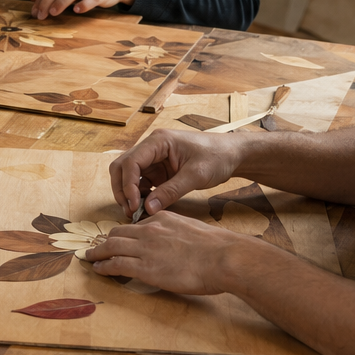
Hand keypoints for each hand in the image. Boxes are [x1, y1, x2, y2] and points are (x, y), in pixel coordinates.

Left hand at [85, 211, 259, 295]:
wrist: (223, 257)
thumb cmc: (217, 248)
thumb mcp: (193, 230)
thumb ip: (178, 232)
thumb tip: (176, 244)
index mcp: (163, 219)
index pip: (136, 225)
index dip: (125, 234)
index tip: (120, 240)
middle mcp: (150, 230)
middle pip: (118, 233)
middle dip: (106, 240)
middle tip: (98, 247)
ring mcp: (145, 248)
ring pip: (111, 246)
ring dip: (98, 252)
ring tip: (89, 257)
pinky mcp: (145, 267)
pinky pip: (116, 264)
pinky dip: (103, 266)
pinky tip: (97, 269)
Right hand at [108, 128, 244, 217]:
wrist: (232, 154)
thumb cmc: (217, 156)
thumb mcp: (196, 175)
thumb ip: (171, 191)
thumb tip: (148, 208)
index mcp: (158, 141)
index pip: (130, 161)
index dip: (127, 184)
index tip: (133, 205)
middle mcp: (151, 148)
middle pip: (122, 167)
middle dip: (122, 189)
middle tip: (129, 210)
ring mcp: (153, 159)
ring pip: (128, 176)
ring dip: (128, 194)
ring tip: (136, 212)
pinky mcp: (158, 170)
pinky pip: (141, 183)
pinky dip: (140, 196)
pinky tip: (146, 207)